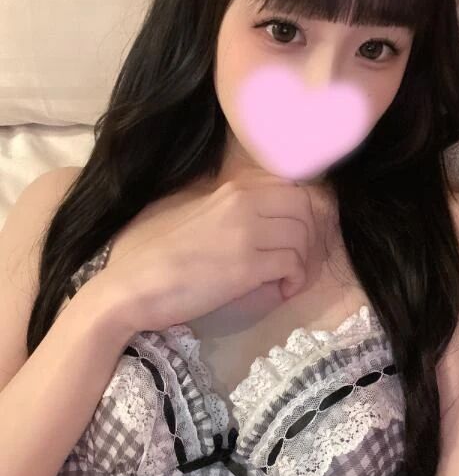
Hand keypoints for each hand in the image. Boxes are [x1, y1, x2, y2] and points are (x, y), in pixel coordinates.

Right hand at [95, 175, 317, 333]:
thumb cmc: (163, 255)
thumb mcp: (204, 216)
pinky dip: (293, 280)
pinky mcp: (246, 265)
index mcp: (234, 189)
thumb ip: (236, 210)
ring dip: (302, 261)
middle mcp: (244, 202)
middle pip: (306, 208)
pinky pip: (292, 264)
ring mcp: (245, 232)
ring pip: (303, 236)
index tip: (298, 236)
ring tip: (285, 278)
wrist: (133, 285)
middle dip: (310, 236)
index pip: (294, 186)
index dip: (306, 212)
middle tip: (296, 260)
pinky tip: (279, 289)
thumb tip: (271, 218)